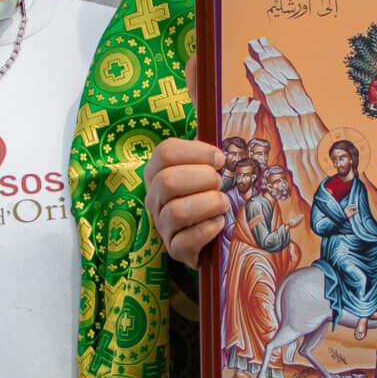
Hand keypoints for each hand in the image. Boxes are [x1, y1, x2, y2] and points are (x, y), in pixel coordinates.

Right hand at [145, 138, 230, 266]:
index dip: (197, 152)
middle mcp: (153, 197)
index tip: (220, 159)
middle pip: (168, 181)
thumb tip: (219, 128)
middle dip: (203, 179)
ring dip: (208, 204)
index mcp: (157, 171)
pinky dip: (207, 230)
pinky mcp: (174, 249)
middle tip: (220, 184)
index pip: (165, 152)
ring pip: (176, 212)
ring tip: (223, 204)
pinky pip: (185, 241)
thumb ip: (208, 151)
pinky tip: (219, 223)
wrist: (211, 234)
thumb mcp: (205, 168)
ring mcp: (161, 225)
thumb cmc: (209, 193)